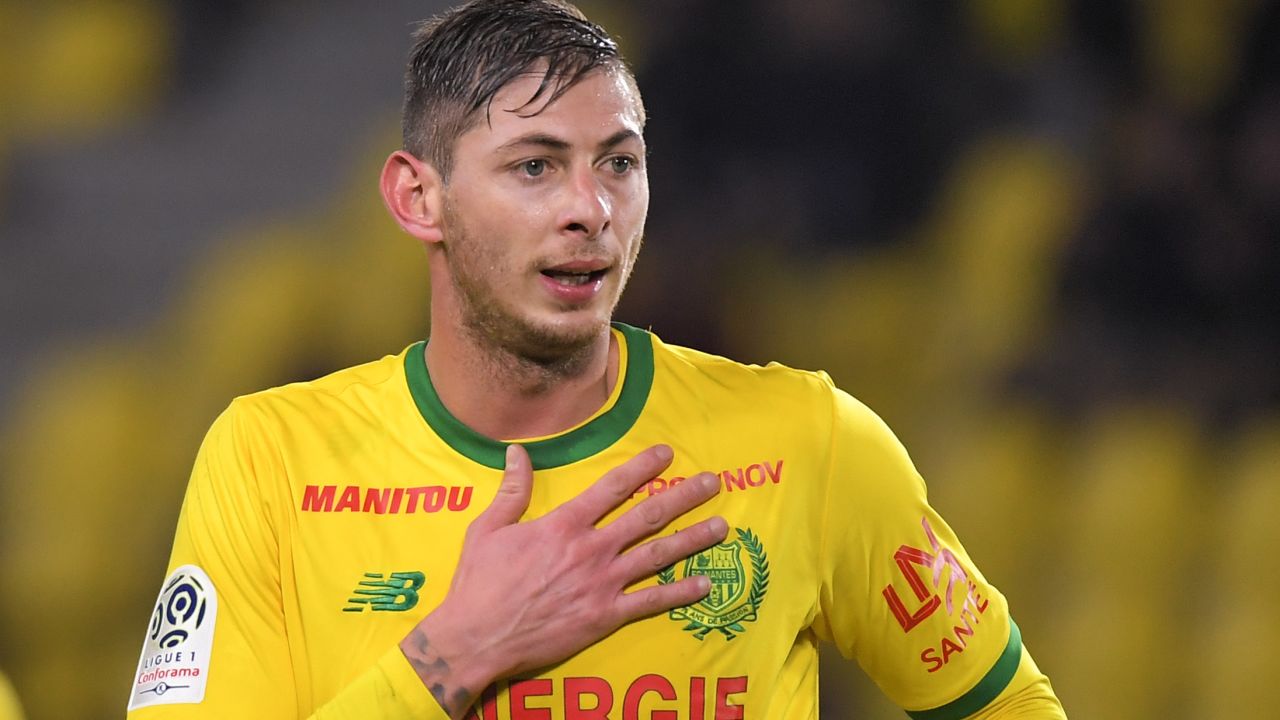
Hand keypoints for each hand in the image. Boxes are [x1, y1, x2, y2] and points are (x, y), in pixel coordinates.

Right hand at [399, 443, 726, 717]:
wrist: (477, 637)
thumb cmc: (479, 583)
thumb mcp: (488, 528)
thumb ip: (511, 490)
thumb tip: (517, 452)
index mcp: (564, 524)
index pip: (613, 487)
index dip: (642, 467)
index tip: (667, 454)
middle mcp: (591, 549)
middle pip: (648, 516)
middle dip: (683, 497)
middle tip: (712, 482)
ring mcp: (602, 583)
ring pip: (659, 556)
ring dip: (693, 539)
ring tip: (722, 526)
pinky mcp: (605, 616)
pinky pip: (651, 602)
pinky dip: (680, 593)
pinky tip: (705, 585)